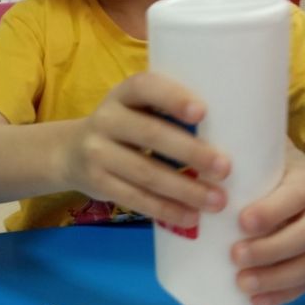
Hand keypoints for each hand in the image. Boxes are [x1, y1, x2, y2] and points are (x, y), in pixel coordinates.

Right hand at [59, 72, 229, 226]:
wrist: (70, 152)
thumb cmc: (126, 126)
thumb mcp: (137, 109)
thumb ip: (169, 113)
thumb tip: (233, 130)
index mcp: (123, 94)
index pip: (145, 87)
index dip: (172, 98)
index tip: (203, 112)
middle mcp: (106, 119)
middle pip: (150, 134)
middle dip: (191, 152)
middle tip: (225, 168)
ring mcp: (97, 153)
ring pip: (145, 173)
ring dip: (185, 189)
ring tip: (217, 201)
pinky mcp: (97, 184)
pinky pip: (135, 199)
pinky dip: (165, 209)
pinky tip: (191, 217)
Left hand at [230, 153, 304, 304]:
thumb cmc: (288, 180)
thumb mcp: (275, 167)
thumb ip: (250, 173)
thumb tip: (203, 181)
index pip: (294, 197)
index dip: (271, 212)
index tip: (242, 222)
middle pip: (303, 236)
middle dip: (269, 250)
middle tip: (235, 255)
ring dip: (275, 279)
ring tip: (243, 284)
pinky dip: (282, 295)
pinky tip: (256, 300)